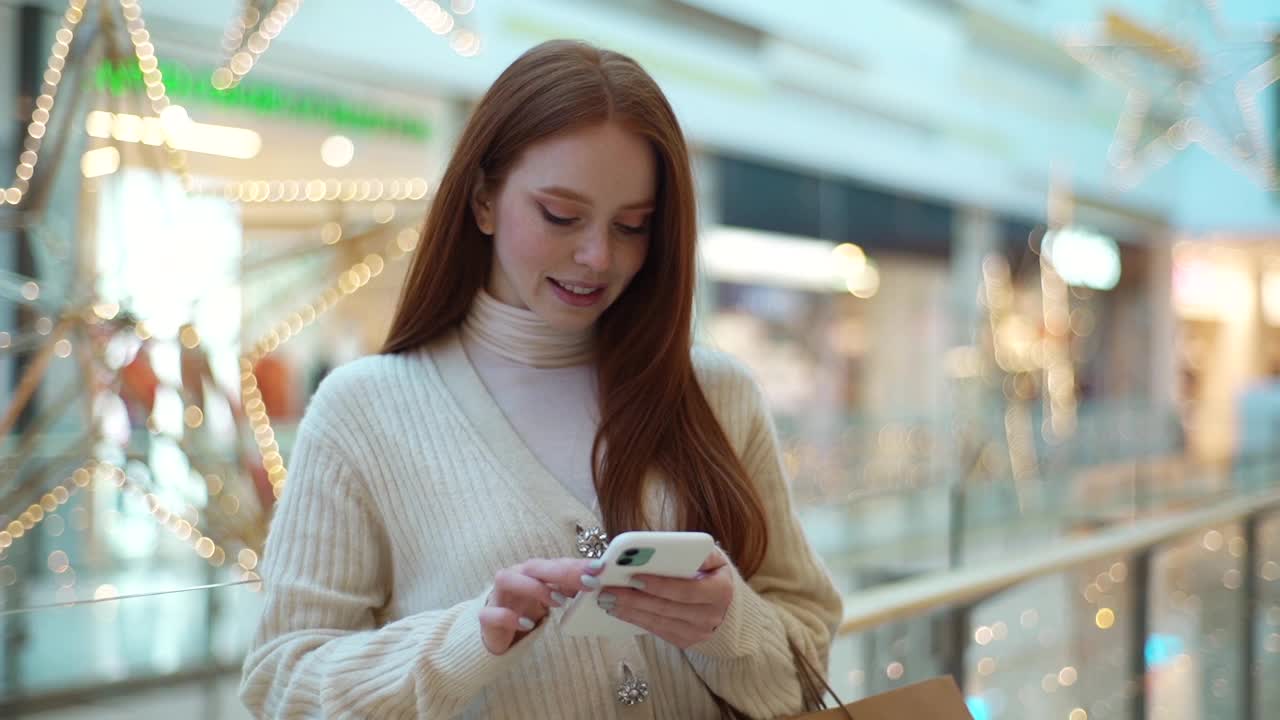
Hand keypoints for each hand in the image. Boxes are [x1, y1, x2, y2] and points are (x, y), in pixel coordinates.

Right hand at [481, 558, 602, 654]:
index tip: (599, 569)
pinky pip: (492, 613)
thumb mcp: (552, 597)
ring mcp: (498, 595)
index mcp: (533, 571)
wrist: (496, 631)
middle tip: (587, 581)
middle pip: (535, 567)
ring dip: (534, 588)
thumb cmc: (527, 608)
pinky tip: (527, 624)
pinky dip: (509, 617)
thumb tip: (596, 580)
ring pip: (508, 579)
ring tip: (559, 601)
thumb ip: (570, 587)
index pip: (556, 563)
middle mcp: (515, 576)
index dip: (577, 565)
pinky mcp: (486, 616)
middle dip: (562, 572)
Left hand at [598, 550, 732, 648]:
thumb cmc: (713, 575)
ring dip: (629, 611)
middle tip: (607, 589)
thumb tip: (670, 547)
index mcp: (720, 591)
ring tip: (606, 599)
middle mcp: (710, 616)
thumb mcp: (714, 558)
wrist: (727, 606)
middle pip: (666, 608)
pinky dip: (635, 620)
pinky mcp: (685, 641)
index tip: (633, 576)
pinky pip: (656, 631)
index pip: (686, 589)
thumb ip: (697, 552)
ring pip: (658, 622)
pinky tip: (618, 610)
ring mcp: (698, 632)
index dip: (660, 584)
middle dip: (634, 599)